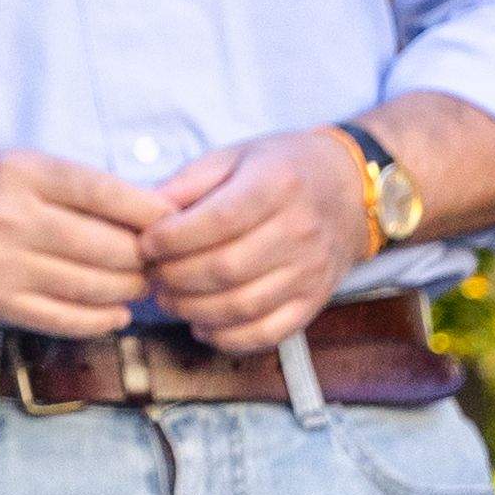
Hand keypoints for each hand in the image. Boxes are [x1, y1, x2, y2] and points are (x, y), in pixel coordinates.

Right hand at [0, 148, 169, 334]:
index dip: (152, 212)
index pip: (108, 193)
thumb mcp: (19, 165)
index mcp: (20, 172)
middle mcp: (10, 217)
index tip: (174, 222)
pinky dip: (106, 319)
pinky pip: (71, 320)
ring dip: (131, 289)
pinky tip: (115, 310)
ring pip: (97, 286)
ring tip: (137, 283)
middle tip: (159, 261)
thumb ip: (79, 187)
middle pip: (112, 247)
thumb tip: (155, 219)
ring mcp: (1, 264)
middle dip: (147, 257)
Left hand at [141, 130, 367, 355]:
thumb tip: (145, 212)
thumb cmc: (281, 168)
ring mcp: (311, 271)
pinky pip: (271, 332)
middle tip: (150, 274)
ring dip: (195, 310)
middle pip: (226, 268)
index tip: (145, 243)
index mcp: (276, 185)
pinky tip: (202, 326)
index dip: (172, 238)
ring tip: (168, 299)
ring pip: (245, 305)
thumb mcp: (234, 156)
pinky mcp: (316, 300)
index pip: (217, 221)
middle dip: (175, 277)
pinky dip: (231, 338)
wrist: (349, 189)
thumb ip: (189, 182)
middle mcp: (299, 231)